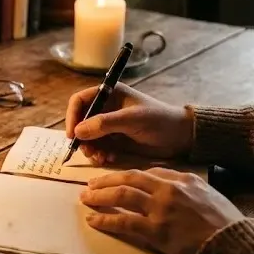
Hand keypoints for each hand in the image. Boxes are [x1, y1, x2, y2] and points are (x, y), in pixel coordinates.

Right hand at [65, 84, 193, 164]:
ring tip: (100, 158)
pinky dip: (99, 154)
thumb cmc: (159, 120)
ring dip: (90, 148)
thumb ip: (104, 123)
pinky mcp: (115, 140)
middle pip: (81, 121)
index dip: (72, 116)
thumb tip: (78, 131)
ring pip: (88, 137)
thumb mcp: (132, 119)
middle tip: (88, 151)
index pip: (80, 101)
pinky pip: (98, 147)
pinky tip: (108, 159)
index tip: (73, 135)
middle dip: (82, 137)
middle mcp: (106, 108)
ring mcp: (110, 125)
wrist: (181, 137)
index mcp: (109, 94)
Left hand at [80, 168, 244, 253]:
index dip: (128, 175)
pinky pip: (124, 222)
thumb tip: (167, 187)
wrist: (234, 244)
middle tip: (91, 184)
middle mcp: (169, 189)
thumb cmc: (226, 223)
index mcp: (182, 179)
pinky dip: (105, 220)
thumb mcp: (208, 195)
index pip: (148, 171)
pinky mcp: (156, 230)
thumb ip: (186, 188)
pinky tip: (93, 220)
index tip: (116, 178)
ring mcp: (161, 209)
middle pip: (129, 178)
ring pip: (121, 195)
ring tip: (86, 198)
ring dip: (100, 196)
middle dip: (107, 180)